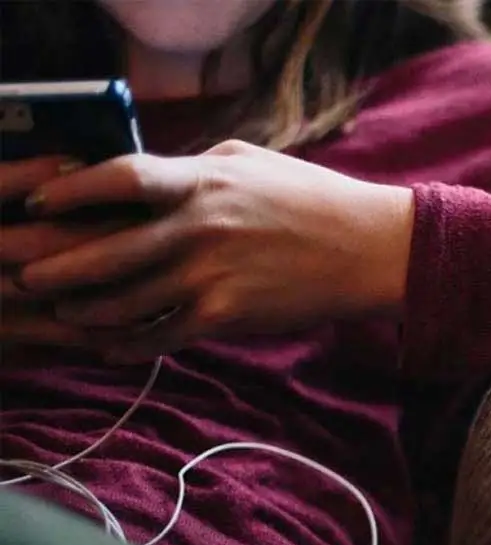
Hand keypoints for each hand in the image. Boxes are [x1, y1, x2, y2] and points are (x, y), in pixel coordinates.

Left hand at [11, 140, 413, 361]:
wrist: (370, 249)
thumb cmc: (314, 200)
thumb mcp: (251, 162)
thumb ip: (195, 167)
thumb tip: (148, 176)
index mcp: (204, 181)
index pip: (120, 179)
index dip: (71, 193)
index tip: (37, 204)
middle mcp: (201, 227)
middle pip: (107, 252)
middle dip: (60, 269)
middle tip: (30, 278)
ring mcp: (213, 274)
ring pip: (128, 301)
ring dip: (88, 312)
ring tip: (67, 314)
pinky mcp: (229, 314)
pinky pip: (165, 335)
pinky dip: (132, 346)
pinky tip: (113, 349)